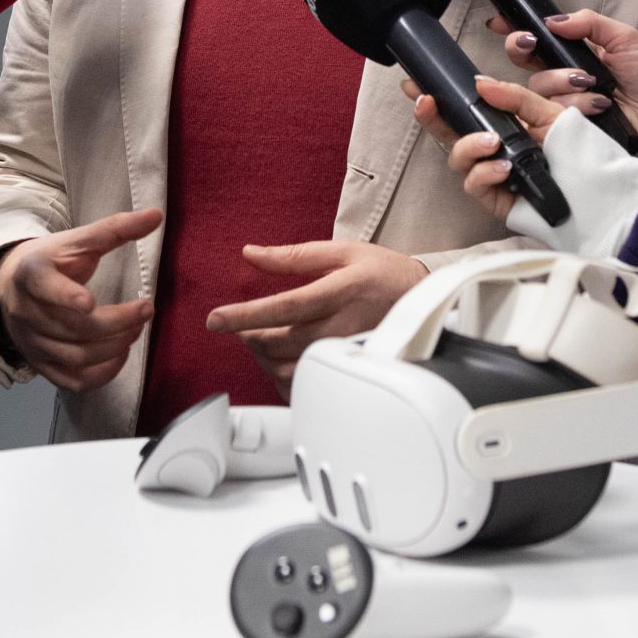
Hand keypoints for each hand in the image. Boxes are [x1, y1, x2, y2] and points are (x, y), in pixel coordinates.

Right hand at [0, 208, 162, 392]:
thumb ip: (115, 229)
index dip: (66, 296)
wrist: (13, 284)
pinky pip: (72, 380)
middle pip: (72, 327)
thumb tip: (156, 215)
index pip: (45, 288)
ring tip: (136, 328)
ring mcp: (31, 342)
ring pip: (75, 356)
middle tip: (146, 310)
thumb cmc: (52, 260)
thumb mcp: (77, 239)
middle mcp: (26, 312)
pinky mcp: (40, 365)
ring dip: (114, 346)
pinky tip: (120, 355)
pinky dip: (101, 374)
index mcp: (32, 274)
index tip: (90, 302)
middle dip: (116, 322)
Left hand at [205, 241, 427, 395]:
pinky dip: (281, 376)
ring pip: (290, 368)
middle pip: (281, 342)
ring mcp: (347, 353)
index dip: (246, 315)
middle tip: (238, 325)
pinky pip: (306, 386)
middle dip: (249, 335)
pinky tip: (277, 359)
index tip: (215, 319)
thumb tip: (252, 254)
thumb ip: (293, 256)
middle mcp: (344, 326)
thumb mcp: (342, 252)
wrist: (423, 301)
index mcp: (341, 291)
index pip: (285, 306)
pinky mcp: (348, 372)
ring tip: (257, 339)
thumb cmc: (383, 272)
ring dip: (262, 357)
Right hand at [412, 73, 566, 223]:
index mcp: (503, 127)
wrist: (601, 193)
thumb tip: (481, 83)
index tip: (417, 84)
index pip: (463, 111)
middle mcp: (492, 151)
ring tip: (492, 142)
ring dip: (468, 146)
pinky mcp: (496, 200)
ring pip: (458, 159)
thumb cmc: (580, 155)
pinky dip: (484, 173)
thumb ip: (516, 97)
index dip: (438, 99)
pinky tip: (502, 167)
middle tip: (427, 103)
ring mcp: (492, 176)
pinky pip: (474, 185)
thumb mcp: (550, 114)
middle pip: (449, 135)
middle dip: (431, 118)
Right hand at [490, 9, 637, 149]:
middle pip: (522, 62)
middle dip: (523, 49)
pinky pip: (552, 114)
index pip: (534, 40)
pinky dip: (576, 106)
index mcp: (570, 54)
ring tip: (596, 86)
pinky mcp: (566, 129)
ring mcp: (562, 104)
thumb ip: (590, 24)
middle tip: (533, 45)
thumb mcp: (625, 39)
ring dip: (564, 82)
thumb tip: (553, 21)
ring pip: (538, 88)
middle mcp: (560, 78)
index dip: (512, 30)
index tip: (497, 22)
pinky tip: (598, 105)